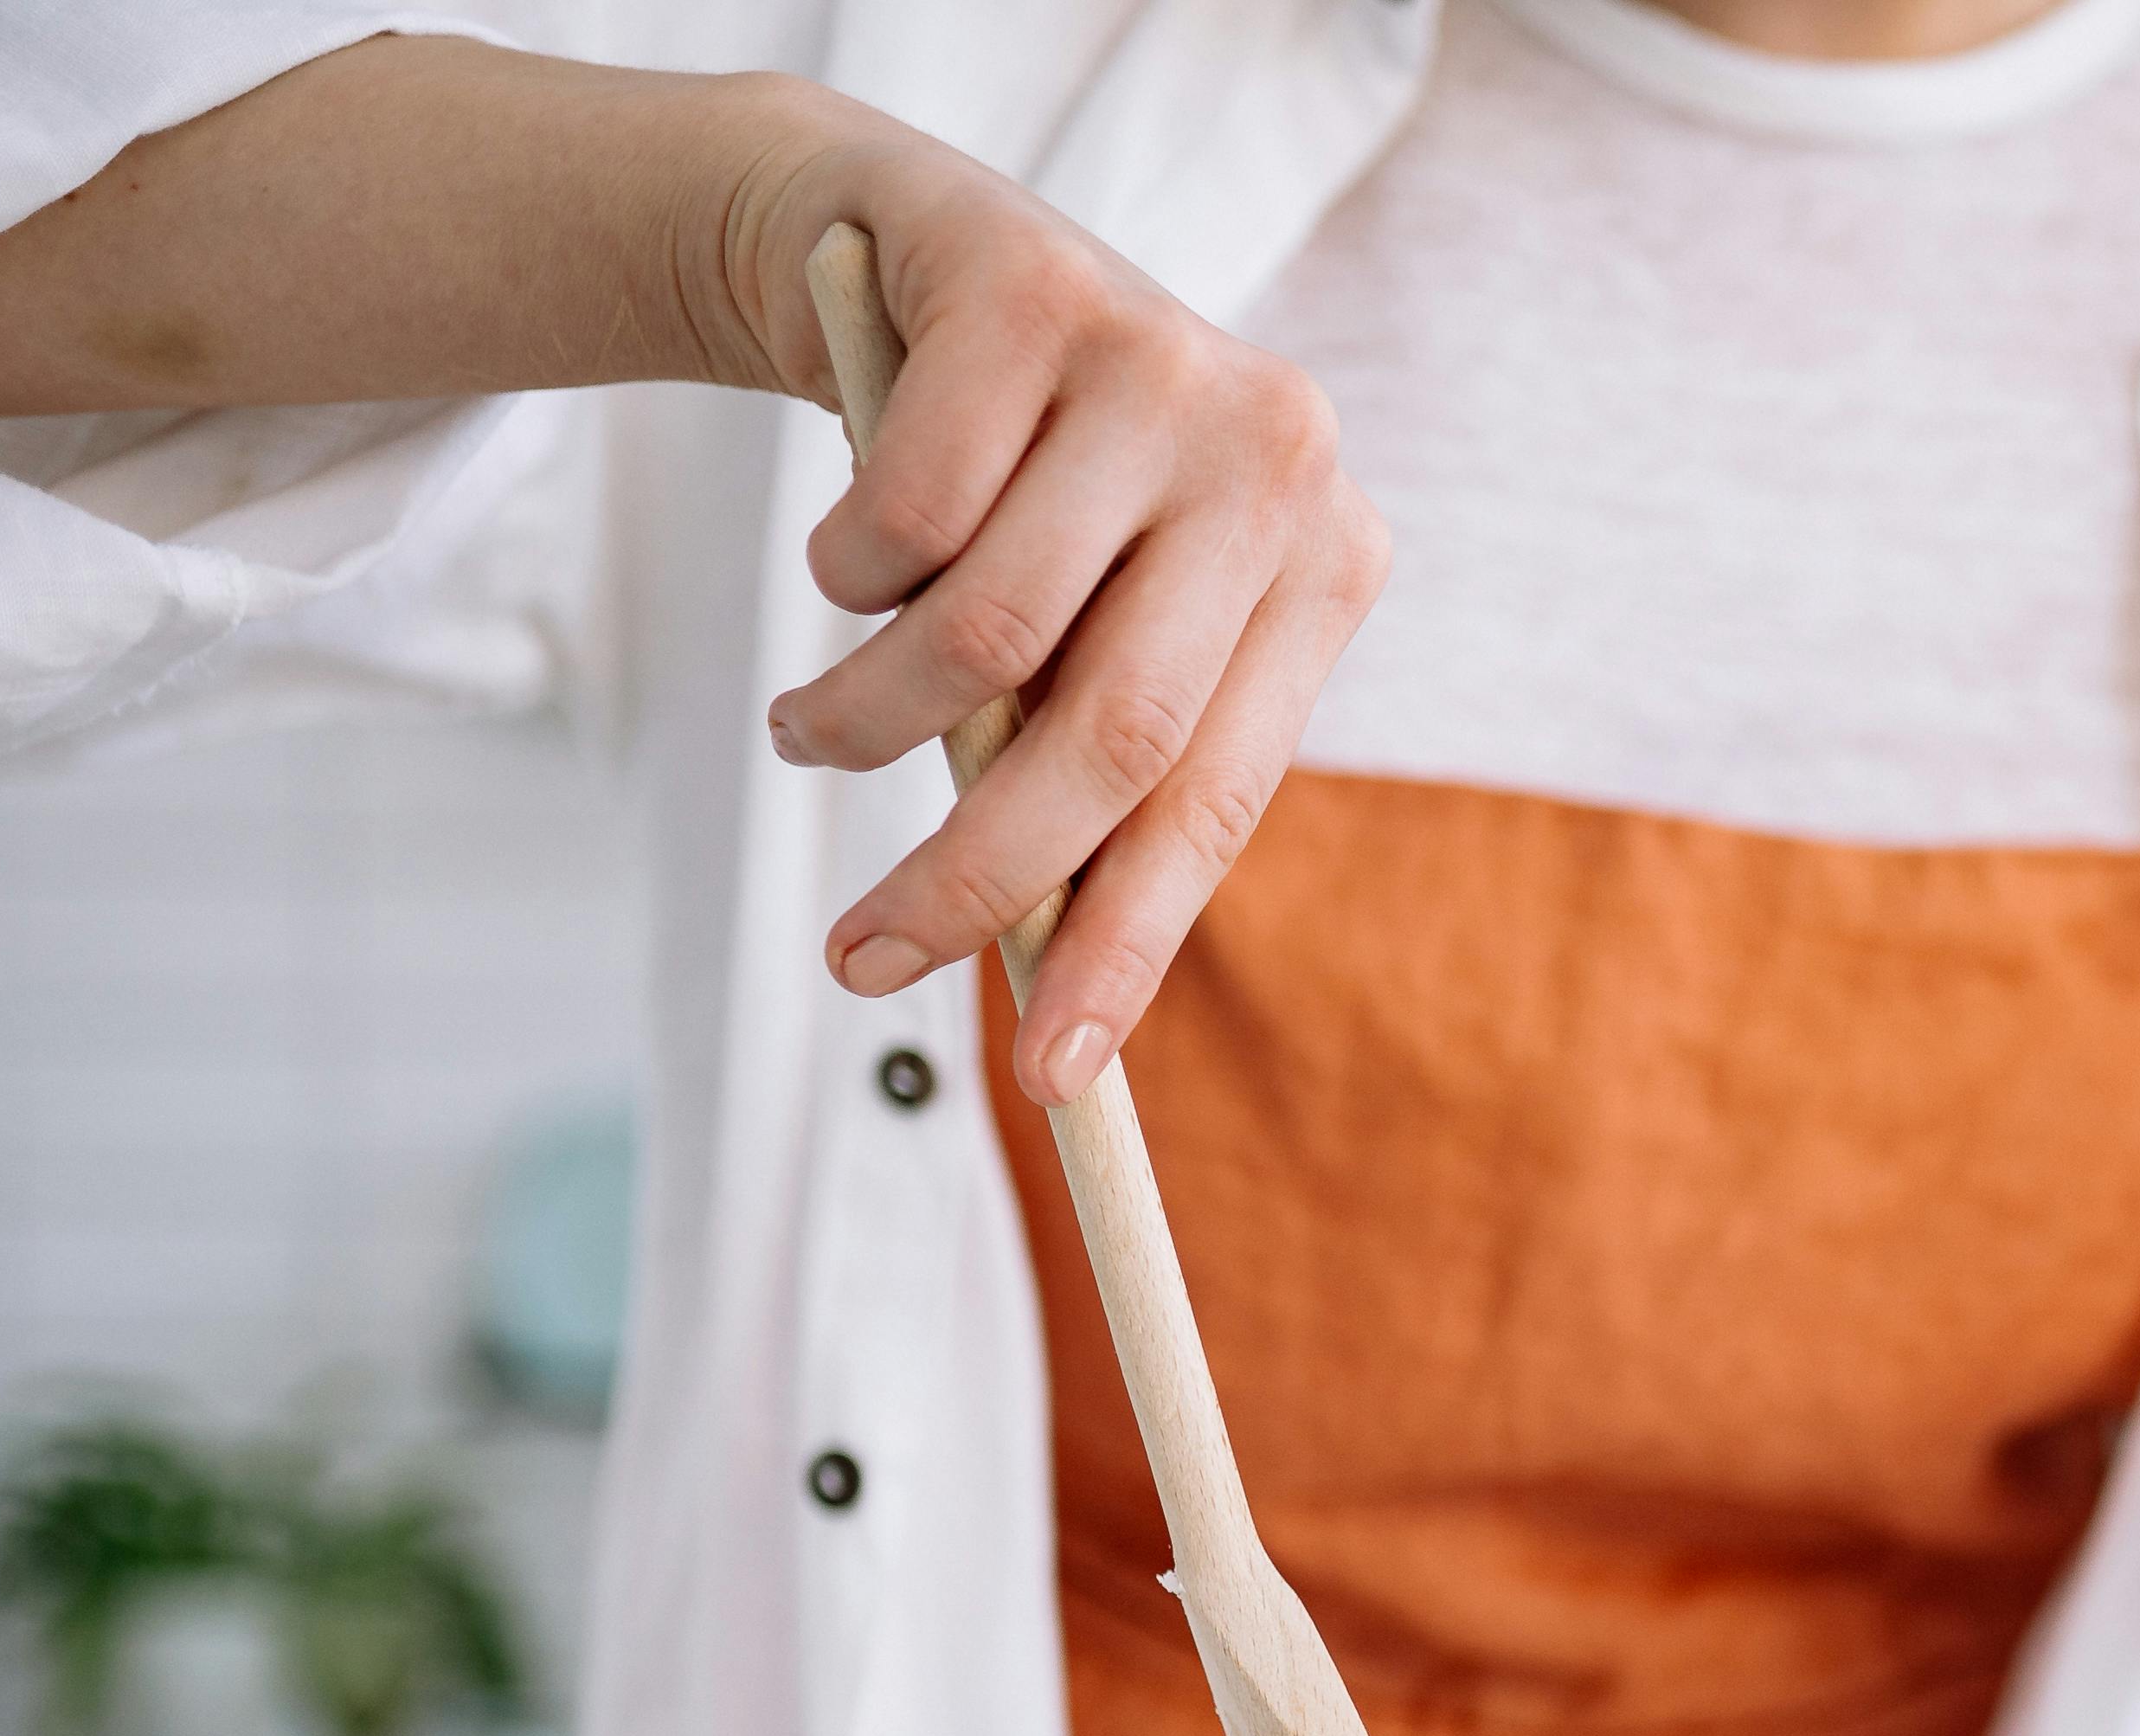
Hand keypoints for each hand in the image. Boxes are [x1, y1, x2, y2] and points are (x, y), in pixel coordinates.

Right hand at [0, 41, 1378, 1113]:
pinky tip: (848, 550)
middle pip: (1113, 735)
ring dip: (864, 720)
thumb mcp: (1088, 630)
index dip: (1127, 948)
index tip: (1052, 1082)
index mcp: (1324, 566)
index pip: (1220, 799)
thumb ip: (1091, 779)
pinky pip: (902, 511)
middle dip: (973, 875)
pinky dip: (843, 568)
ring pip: (983, 632)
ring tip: (814, 731)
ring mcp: (1164, 363)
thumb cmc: (1022, 497)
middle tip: (859, 963)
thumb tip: (1055, 1013)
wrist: (915, 250)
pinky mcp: (1037, 289)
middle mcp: (1278, 460)